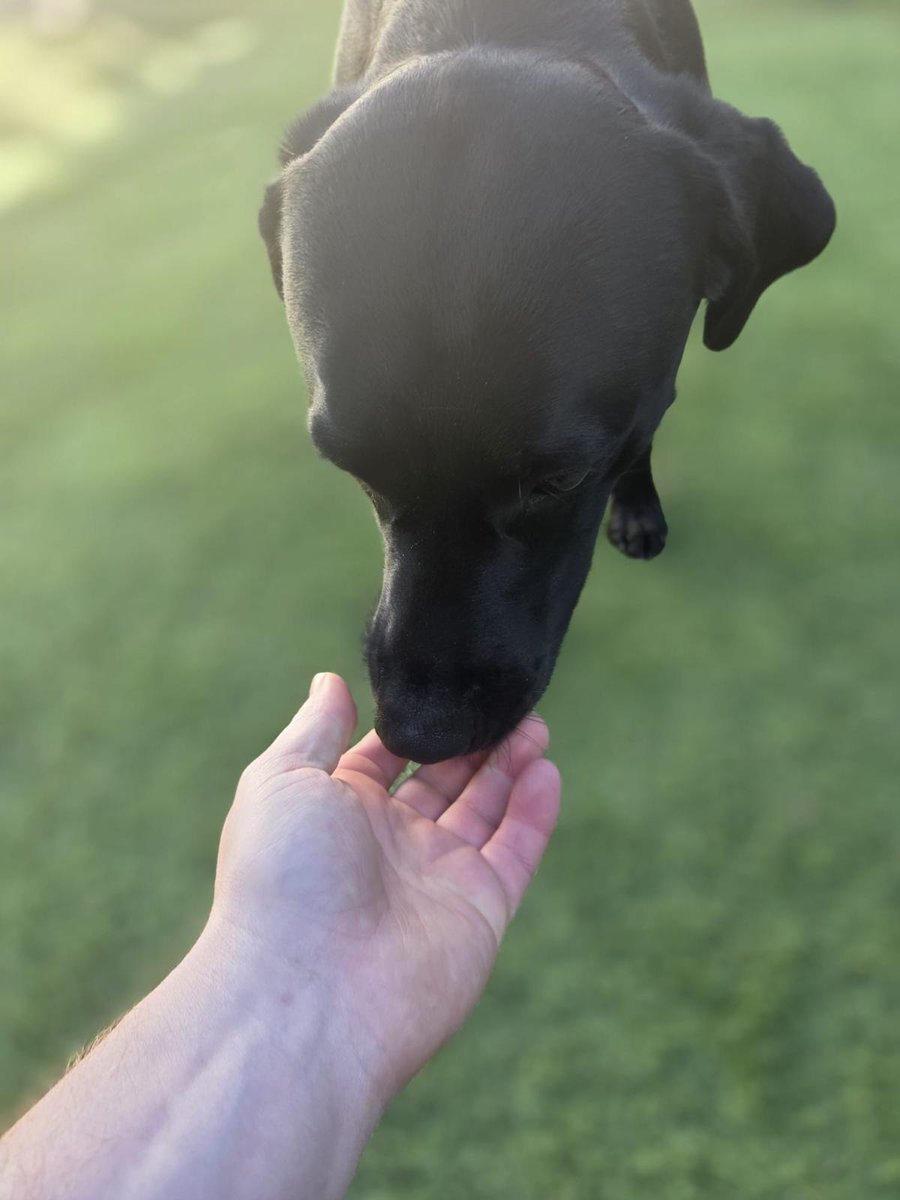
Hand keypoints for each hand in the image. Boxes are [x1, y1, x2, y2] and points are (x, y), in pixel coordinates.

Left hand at [212, 673, 559, 1101]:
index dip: (416, 722)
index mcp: (338, 812)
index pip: (385, 756)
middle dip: (474, 740)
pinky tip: (546, 770)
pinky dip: (534, 812)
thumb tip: (329, 681)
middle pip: (443, 779)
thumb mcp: (283, 779)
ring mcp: (436, 878)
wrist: (309, 991)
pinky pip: (515, 853)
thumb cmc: (284, 877)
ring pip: (485, 810)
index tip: (446, 684)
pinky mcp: (479, 911)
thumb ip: (316, 728)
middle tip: (507, 701)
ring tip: (534, 725)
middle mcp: (388, 844)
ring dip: (511, 766)